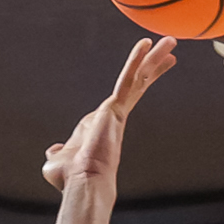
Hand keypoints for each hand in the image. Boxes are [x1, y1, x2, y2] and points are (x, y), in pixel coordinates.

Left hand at [44, 37, 174, 194]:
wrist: (82, 183)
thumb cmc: (70, 178)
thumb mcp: (57, 161)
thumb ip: (58, 152)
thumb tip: (53, 151)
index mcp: (102, 123)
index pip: (124, 96)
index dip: (137, 81)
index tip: (147, 72)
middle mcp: (113, 115)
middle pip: (138, 83)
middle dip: (154, 65)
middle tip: (170, 50)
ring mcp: (116, 112)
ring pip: (138, 78)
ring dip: (154, 58)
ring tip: (170, 41)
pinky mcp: (115, 108)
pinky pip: (127, 80)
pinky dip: (134, 61)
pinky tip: (144, 44)